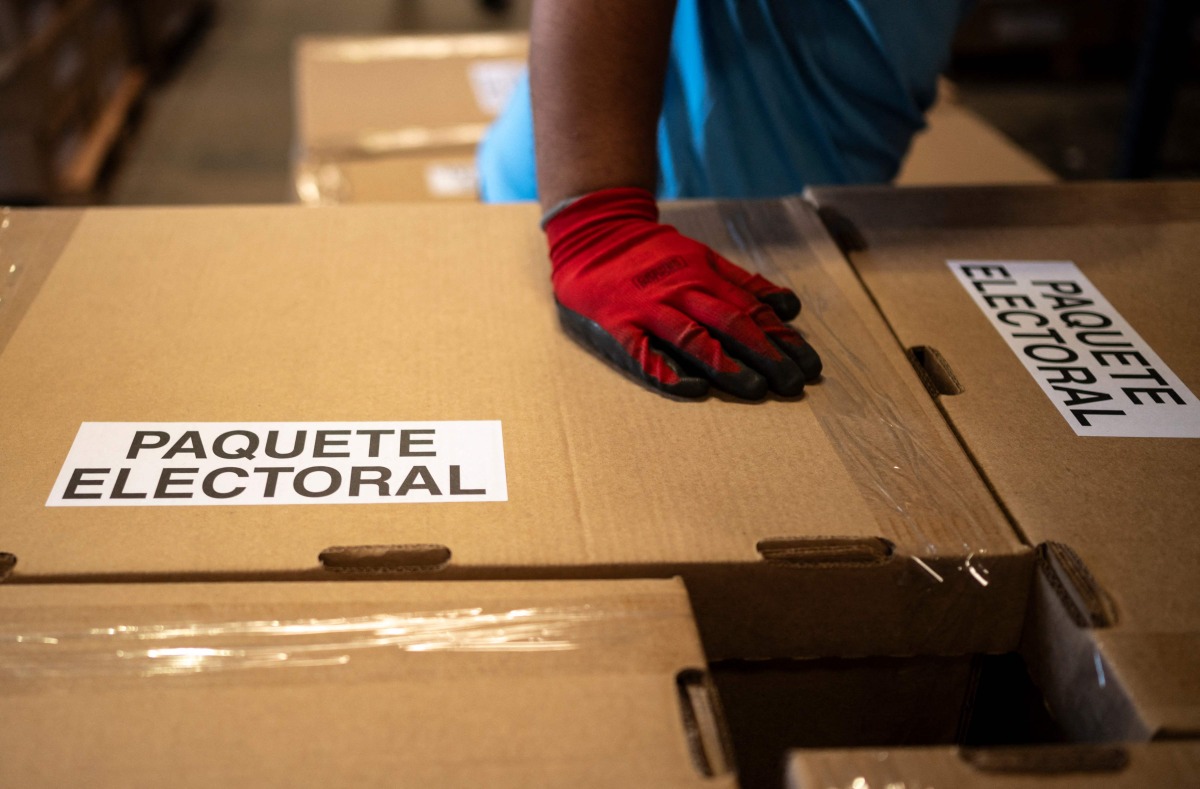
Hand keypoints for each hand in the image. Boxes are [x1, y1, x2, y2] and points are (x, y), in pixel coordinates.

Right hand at [545, 187, 821, 398]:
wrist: (594, 231)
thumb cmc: (655, 252)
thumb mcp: (704, 256)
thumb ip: (744, 283)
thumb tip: (789, 307)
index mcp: (705, 275)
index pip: (752, 309)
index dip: (783, 338)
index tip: (810, 365)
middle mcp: (682, 290)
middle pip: (731, 324)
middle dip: (766, 355)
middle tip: (794, 383)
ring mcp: (649, 306)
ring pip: (694, 338)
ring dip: (727, 365)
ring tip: (757, 390)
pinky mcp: (619, 322)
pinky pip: (645, 351)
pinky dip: (669, 371)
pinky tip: (695, 390)